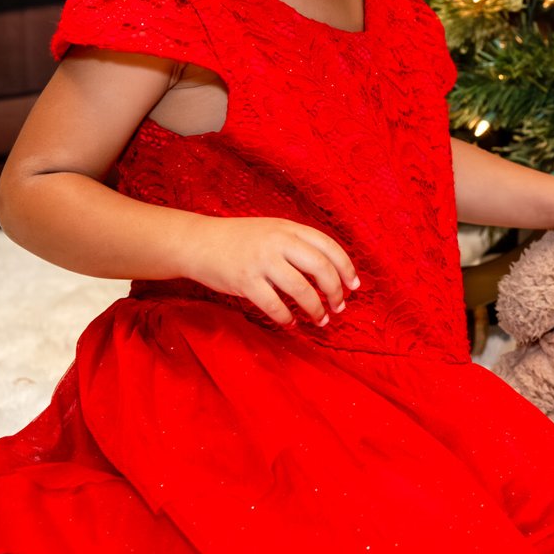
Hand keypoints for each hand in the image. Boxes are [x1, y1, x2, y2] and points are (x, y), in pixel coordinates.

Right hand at [183, 216, 358, 326]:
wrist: (198, 242)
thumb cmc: (240, 240)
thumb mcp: (273, 230)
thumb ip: (297, 244)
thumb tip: (330, 271)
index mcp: (289, 228)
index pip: (329, 246)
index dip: (346, 267)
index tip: (354, 286)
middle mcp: (279, 242)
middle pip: (320, 268)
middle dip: (335, 291)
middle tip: (339, 307)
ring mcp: (261, 261)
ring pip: (301, 290)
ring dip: (315, 309)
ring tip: (321, 320)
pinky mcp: (245, 281)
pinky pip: (274, 305)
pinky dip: (287, 318)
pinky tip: (292, 324)